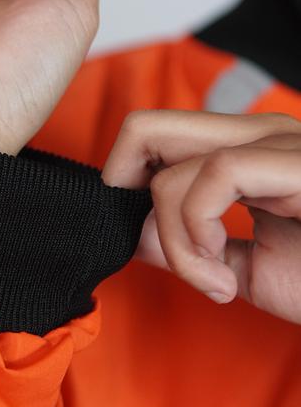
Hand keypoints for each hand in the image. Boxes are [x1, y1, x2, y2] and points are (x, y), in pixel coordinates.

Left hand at [103, 110, 300, 323]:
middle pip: (143, 128)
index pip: (151, 137)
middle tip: (143, 238)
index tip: (136, 233)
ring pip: (169, 164)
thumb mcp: (241, 268)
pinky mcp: (297, 163)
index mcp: (241, 153)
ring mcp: (278, 143)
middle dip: (123, 188)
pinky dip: (196, 234)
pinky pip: (214, 175)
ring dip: (172, 238)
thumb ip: (186, 245)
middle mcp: (255, 136)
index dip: (123, 181)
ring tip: (211, 279)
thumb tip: (131, 231)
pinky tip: (222, 278)